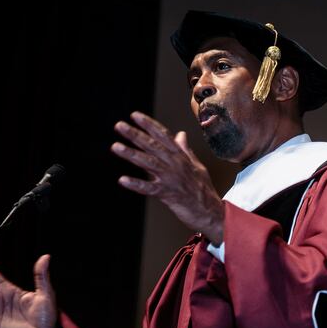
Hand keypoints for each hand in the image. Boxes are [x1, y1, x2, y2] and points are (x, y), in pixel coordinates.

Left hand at [112, 111, 224, 243]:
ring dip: (131, 154)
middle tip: (119, 126)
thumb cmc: (203, 189)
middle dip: (135, 135)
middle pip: (153, 146)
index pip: (164, 136)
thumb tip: (181, 134)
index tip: (135, 115)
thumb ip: (185, 150)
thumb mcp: (196, 166)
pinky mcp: (167, 195)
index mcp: (181, 156)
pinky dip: (136, 184)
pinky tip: (123, 180)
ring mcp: (171, 179)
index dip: (149, 125)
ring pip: (149, 163)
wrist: (210, 211)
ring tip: (116, 147)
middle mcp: (176, 164)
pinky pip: (149, 188)